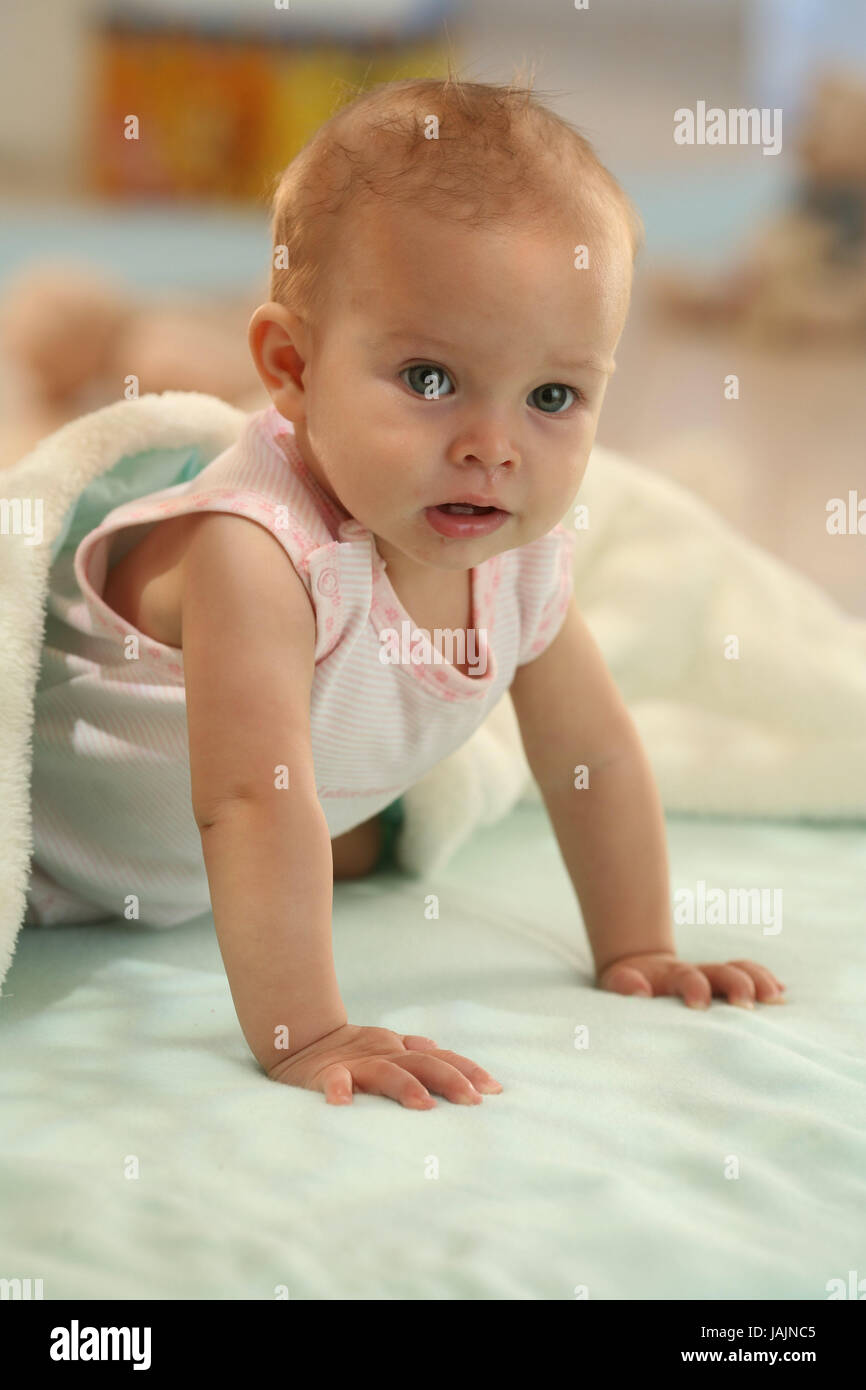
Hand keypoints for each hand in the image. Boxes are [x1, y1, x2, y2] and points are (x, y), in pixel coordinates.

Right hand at [266, 1023, 503, 1107]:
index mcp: (402, 1052)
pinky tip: (342, 1103)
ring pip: (385, 1072)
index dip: (467, 1071)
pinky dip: (338, 1089)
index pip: (441, 1058)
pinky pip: (333, 1080)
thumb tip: (440, 1048)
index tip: (495, 1090)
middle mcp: (385, 1055)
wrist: (301, 1037)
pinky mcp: (325, 1074)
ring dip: (405, 1087)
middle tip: (473, 1101)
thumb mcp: (388, 1049)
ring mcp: (357, 1063)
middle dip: (450, 1080)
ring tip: (424, 1105)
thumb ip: (416, 1052)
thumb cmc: (353, 1051)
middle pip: (423, 1063)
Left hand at [597, 951, 785, 1008]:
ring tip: (777, 999)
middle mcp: (700, 974)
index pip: (688, 978)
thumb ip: (624, 984)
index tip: (700, 1005)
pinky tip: (784, 995)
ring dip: (760, 982)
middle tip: (747, 1007)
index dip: (695, 988)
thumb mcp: (616, 983)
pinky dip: (767, 984)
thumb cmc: (627, 985)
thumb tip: (640, 991)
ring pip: (743, 971)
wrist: (640, 973)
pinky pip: (752, 978)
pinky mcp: (726, 987)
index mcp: (673, 976)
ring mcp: (715, 980)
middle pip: (724, 972)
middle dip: (738, 986)